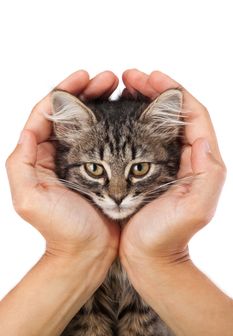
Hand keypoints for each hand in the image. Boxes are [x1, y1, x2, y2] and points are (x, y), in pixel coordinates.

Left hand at [6, 70, 119, 269]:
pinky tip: (128, 115)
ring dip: (104, 102)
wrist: (88, 251)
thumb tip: (29, 130)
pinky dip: (117, 123)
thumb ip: (22, 163)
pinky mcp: (102, 167)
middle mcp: (59, 154)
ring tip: (120, 89)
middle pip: (73, 112)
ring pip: (92, 122)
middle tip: (109, 79)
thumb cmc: (62, 229)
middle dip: (89, 91)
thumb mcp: (31, 199)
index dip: (65, 91)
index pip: (49, 113)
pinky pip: (109, 138)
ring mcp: (83, 159)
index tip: (85, 77)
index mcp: (39, 157)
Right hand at [120, 69, 225, 271]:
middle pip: (172, 111)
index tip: (149, 77)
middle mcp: (185, 156)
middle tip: (129, 77)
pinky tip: (113, 116)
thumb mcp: (194, 208)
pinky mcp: (144, 168)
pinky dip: (127, 121)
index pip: (192, 113)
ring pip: (154, 121)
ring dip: (139, 101)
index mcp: (200, 161)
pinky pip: (138, 137)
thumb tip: (201, 137)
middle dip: (152, 90)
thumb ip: (206, 173)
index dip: (172, 91)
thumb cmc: (168, 236)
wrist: (149, 256)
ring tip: (120, 89)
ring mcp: (163, 161)